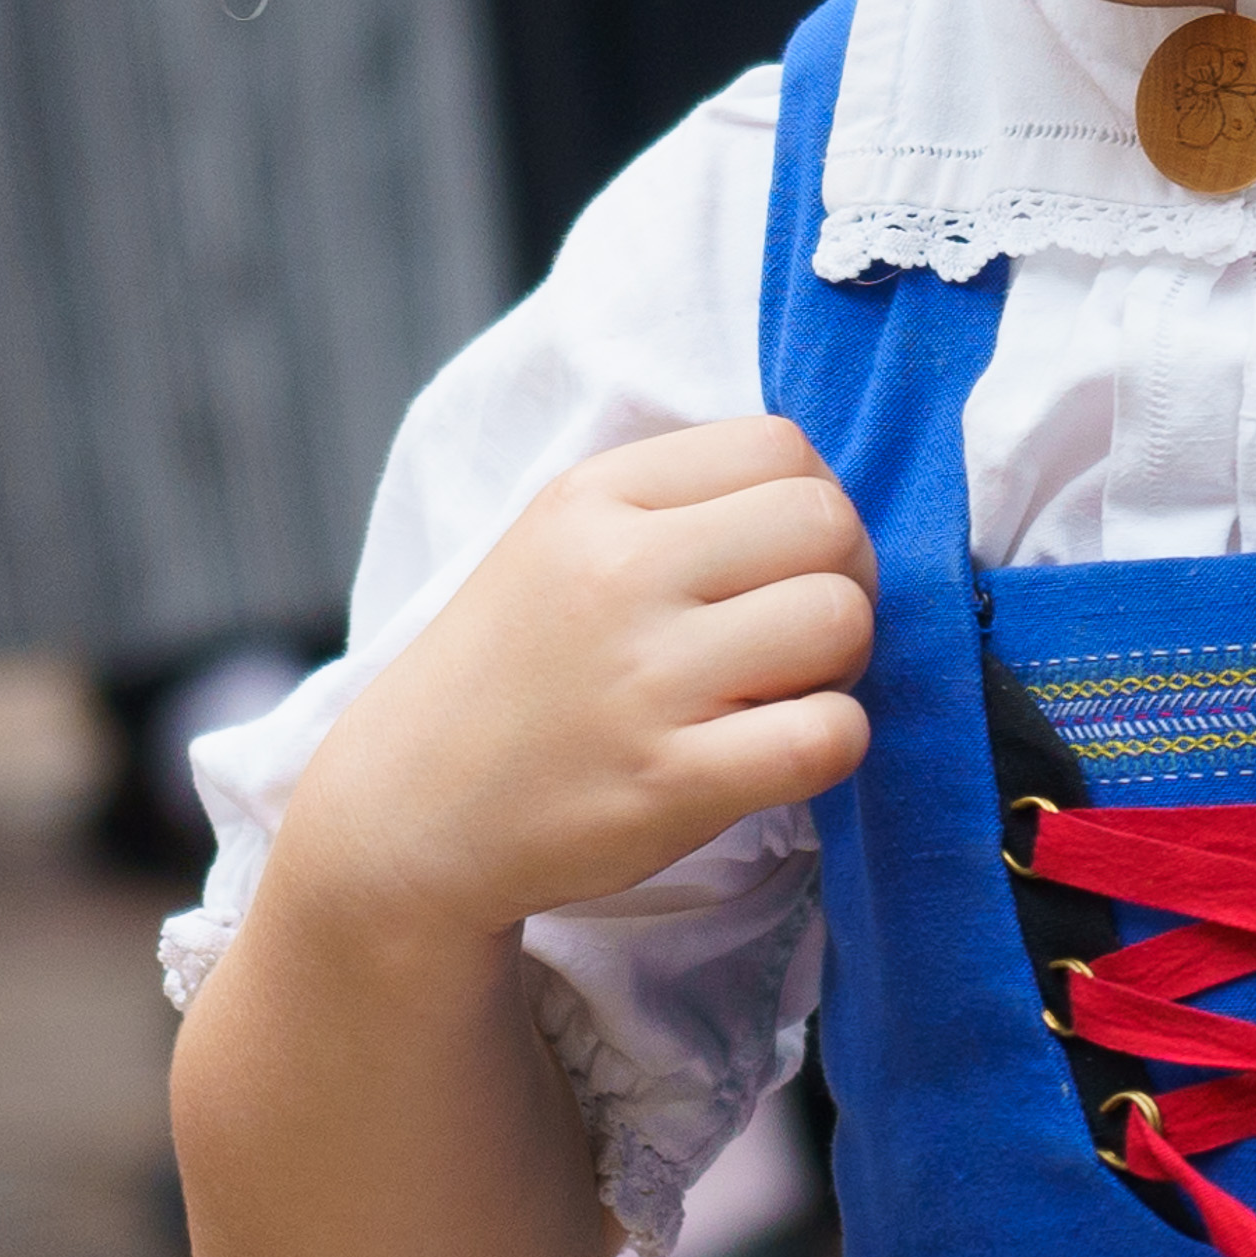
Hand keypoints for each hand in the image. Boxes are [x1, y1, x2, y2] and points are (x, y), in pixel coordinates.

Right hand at [282, 417, 876, 946]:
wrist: (410, 811)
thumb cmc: (516, 669)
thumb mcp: (560, 538)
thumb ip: (677, 499)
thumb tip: (824, 491)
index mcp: (595, 498)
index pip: (780, 445)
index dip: (812, 502)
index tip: (778, 561)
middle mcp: (618, 575)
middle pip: (828, 524)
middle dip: (846, 576)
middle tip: (798, 633)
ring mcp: (644, 681)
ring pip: (841, 620)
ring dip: (842, 662)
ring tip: (782, 691)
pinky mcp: (670, 783)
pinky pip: (828, 735)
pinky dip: (834, 741)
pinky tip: (781, 750)